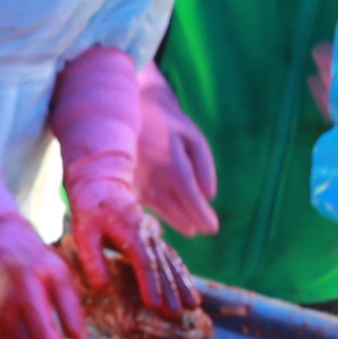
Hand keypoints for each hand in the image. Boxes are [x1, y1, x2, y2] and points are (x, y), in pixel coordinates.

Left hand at [63, 180, 194, 317]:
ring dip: (183, 283)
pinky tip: (189, 290)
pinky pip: (171, 257)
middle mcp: (147, 232)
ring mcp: (153, 234)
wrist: (102, 184)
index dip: (150, 284)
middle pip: (162, 264)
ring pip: (172, 261)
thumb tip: (103, 287)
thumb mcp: (84, 232)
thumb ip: (92, 259)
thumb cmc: (89, 209)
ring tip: (193, 306)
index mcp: (130, 230)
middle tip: (178, 314)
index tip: (154, 305)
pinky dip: (181, 273)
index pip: (144, 261)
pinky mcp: (154, 237)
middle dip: (172, 290)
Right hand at [136, 68, 219, 236]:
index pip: (189, 196)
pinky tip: (169, 218)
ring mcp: (136, 181)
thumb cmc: (169, 124)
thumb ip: (204, 166)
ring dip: (176, 222)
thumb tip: (210, 196)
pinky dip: (158, 214)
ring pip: (158, 210)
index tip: (212, 229)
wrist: (131, 110)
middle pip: (175, 208)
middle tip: (204, 228)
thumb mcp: (193, 138)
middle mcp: (152, 175)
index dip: (201, 214)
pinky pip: (143, 205)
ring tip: (190, 228)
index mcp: (172, 162)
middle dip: (191, 221)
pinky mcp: (125, 183)